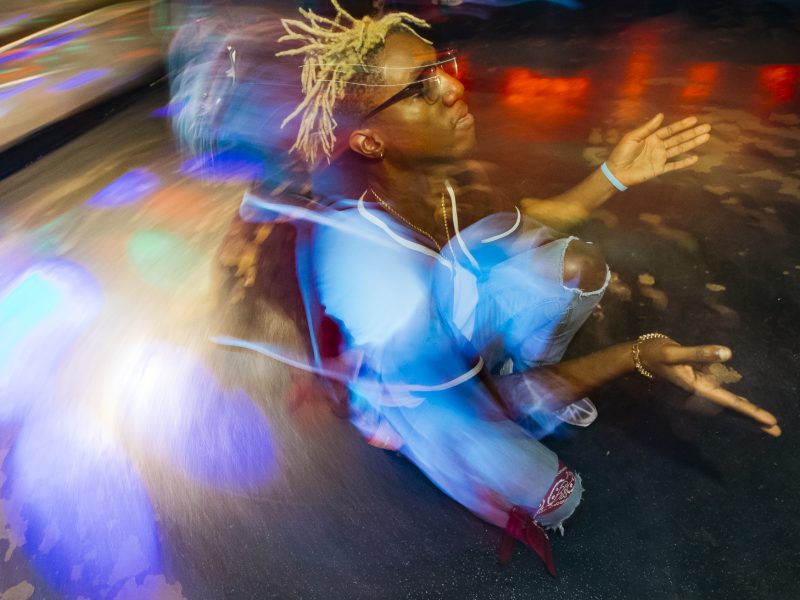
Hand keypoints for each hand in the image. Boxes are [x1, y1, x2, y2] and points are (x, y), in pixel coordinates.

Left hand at [606, 114, 710, 186]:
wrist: (616, 172)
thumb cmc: (621, 153)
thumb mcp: (632, 137)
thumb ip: (647, 128)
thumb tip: (661, 115)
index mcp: (652, 137)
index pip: (670, 130)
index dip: (682, 125)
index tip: (694, 119)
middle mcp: (659, 146)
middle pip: (679, 138)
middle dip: (692, 133)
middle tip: (707, 127)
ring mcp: (660, 158)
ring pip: (679, 149)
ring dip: (692, 143)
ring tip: (705, 137)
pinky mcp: (659, 169)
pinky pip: (674, 165)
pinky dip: (684, 162)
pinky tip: (695, 158)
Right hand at [637, 337, 779, 435]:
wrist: (641, 356)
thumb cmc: (656, 354)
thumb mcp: (675, 352)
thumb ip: (700, 353)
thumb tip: (728, 353)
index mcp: (698, 387)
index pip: (729, 401)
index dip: (750, 411)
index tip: (770, 421)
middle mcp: (702, 390)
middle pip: (732, 407)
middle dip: (753, 419)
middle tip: (777, 431)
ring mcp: (702, 386)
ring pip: (729, 402)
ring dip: (747, 412)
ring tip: (766, 423)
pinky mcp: (701, 379)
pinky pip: (723, 393)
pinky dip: (736, 401)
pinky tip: (745, 404)